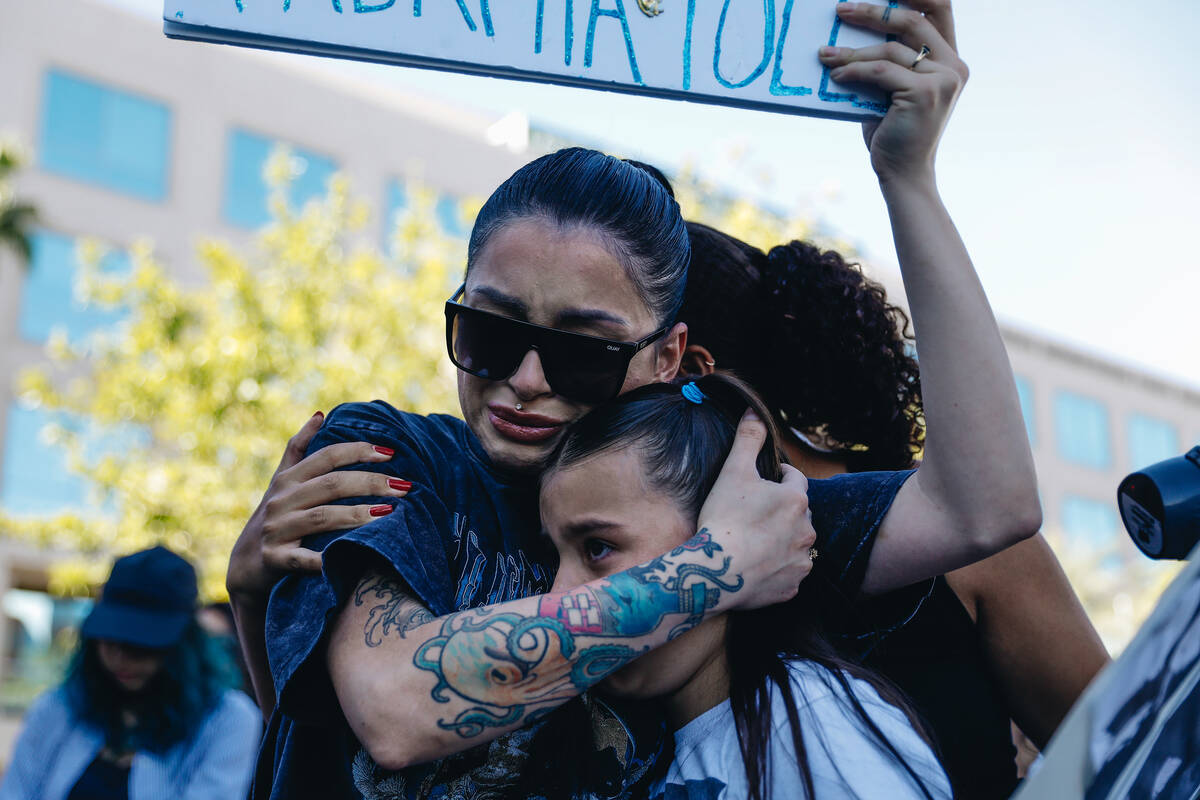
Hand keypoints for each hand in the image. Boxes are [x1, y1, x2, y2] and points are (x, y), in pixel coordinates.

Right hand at [225, 411, 410, 599]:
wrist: (245, 567)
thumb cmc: (275, 518)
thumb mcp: (281, 482)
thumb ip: (299, 449)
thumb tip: (320, 414)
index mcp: (288, 479)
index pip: (327, 457)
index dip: (358, 451)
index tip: (391, 453)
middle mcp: (281, 500)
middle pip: (331, 484)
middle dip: (370, 483)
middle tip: (405, 486)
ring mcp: (276, 529)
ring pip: (322, 517)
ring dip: (358, 515)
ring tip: (389, 513)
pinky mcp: (274, 559)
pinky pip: (303, 559)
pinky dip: (325, 559)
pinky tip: (350, 556)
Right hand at [697, 410, 815, 608]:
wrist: (715, 571)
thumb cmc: (724, 518)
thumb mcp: (733, 471)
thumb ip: (748, 438)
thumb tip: (754, 409)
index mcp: (796, 500)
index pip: (795, 480)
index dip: (779, 477)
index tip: (764, 481)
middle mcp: (807, 530)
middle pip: (798, 513)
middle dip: (782, 510)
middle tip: (755, 513)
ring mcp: (801, 561)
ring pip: (797, 544)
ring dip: (783, 539)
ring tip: (755, 541)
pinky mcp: (792, 587)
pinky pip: (789, 573)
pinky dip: (778, 568)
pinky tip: (757, 566)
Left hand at [819, 0, 967, 181]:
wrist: (902, 172)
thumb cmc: (891, 131)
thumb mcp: (890, 88)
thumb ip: (886, 59)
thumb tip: (848, 31)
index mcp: (950, 58)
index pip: (939, 7)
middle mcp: (954, 65)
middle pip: (912, 19)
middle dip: (873, 11)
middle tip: (841, 9)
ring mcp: (944, 79)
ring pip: (891, 49)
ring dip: (852, 51)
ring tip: (824, 55)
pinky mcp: (926, 93)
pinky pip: (881, 71)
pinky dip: (853, 71)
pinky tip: (835, 76)